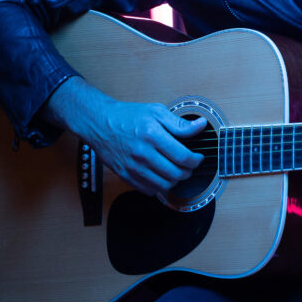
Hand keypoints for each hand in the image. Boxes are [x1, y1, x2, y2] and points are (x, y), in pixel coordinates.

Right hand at [43, 77, 204, 195]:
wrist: (99, 123)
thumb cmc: (128, 116)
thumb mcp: (156, 112)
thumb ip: (179, 123)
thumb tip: (201, 125)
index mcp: (152, 135)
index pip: (182, 156)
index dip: (195, 160)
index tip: (198, 158)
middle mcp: (142, 153)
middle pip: (175, 173)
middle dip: (188, 172)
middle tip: (189, 166)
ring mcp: (132, 166)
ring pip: (163, 185)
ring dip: (175, 181)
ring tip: (177, 171)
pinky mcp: (124, 175)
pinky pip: (148, 190)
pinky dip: (159, 187)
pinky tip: (161, 176)